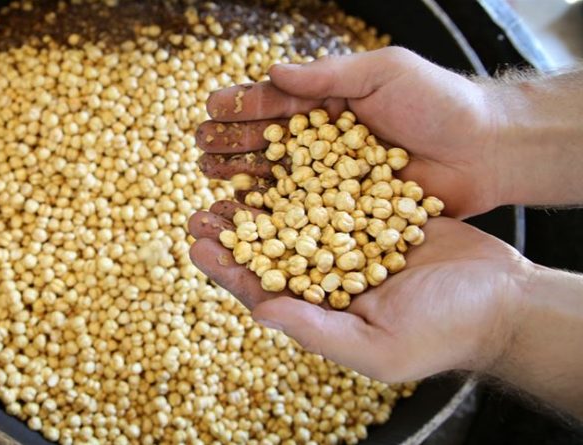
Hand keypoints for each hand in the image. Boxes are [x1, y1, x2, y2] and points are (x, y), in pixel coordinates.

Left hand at [189, 208, 531, 382]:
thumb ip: (317, 330)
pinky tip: (281, 161)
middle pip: (270, 250)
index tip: (197, 247)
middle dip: (234, 232)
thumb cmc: (443, 331)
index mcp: (322, 311)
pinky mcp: (373, 212)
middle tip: (199, 210)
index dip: (228, 270)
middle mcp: (328, 276)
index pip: (263, 290)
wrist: (502, 297)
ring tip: (229, 181)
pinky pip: (332, 194)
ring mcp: (349, 242)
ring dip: (260, 203)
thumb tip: (260, 313)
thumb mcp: (378, 345)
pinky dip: (305, 180)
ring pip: (294, 219)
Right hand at [196, 47, 502, 217]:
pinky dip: (275, 216)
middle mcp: (326, 143)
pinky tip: (247, 218)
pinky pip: (305, 214)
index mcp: (330, 104)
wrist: (488, 149)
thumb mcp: (385, 72)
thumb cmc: (439, 102)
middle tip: (200, 149)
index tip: (210, 110)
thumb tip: (273, 72)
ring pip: (279, 180)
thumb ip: (329, 75)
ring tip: (210, 181)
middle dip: (232, 145)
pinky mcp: (347, 212)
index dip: (243, 106)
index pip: (277, 104)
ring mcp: (334, 179)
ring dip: (243, 180)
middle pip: (268, 144)